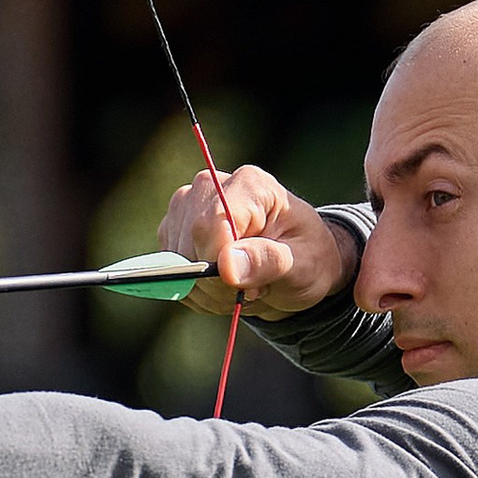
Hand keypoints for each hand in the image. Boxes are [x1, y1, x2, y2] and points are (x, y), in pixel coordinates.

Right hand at [157, 163, 356, 321]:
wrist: (298, 264)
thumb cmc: (308, 259)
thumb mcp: (304, 266)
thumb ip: (268, 263)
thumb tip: (225, 268)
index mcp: (250, 185)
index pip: (210, 224)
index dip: (220, 265)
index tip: (254, 287)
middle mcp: (210, 186)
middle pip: (188, 245)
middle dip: (217, 284)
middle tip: (254, 289)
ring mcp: (186, 207)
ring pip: (175, 263)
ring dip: (207, 291)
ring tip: (242, 287)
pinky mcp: (173, 230)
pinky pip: (169, 274)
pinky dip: (196, 293)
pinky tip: (223, 287)